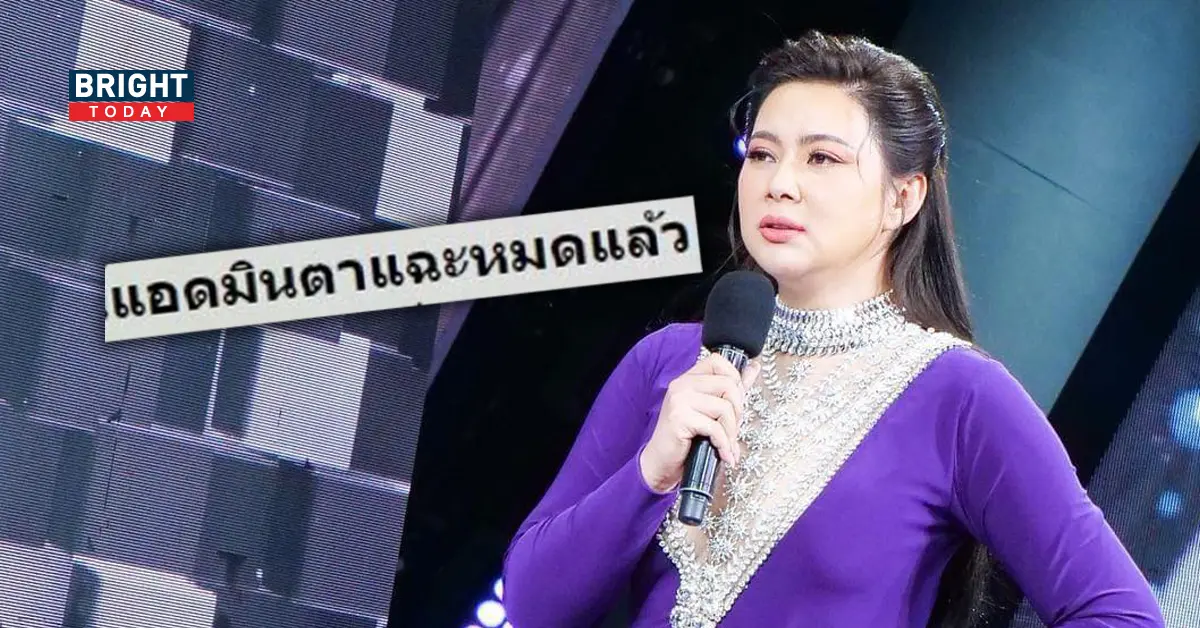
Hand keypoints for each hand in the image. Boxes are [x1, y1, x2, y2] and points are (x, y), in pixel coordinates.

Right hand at [639, 352, 761, 493]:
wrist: (661, 463)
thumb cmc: (686, 439)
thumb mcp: (710, 411)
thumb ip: (731, 389)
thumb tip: (754, 368)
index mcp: (688, 379)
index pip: (718, 361)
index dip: (734, 379)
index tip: (736, 401)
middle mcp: (682, 385)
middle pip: (728, 385)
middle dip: (738, 412)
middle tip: (733, 430)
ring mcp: (679, 400)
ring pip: (724, 408)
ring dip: (731, 432)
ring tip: (727, 446)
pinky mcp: (679, 418)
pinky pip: (714, 428)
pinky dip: (723, 444)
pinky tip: (724, 455)